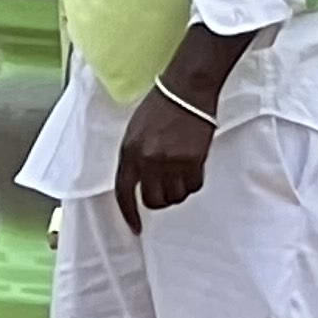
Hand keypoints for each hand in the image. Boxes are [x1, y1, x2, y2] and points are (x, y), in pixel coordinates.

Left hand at [113, 82, 217, 228]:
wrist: (186, 91)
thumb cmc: (161, 106)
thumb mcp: (135, 131)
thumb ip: (134, 157)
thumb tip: (140, 182)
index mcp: (129, 152)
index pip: (124, 191)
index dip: (129, 213)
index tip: (136, 227)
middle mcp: (148, 160)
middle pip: (153, 200)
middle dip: (159, 201)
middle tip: (166, 192)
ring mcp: (171, 161)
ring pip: (175, 196)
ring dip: (178, 191)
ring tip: (180, 174)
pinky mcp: (193, 160)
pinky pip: (193, 186)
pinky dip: (193, 182)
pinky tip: (193, 168)